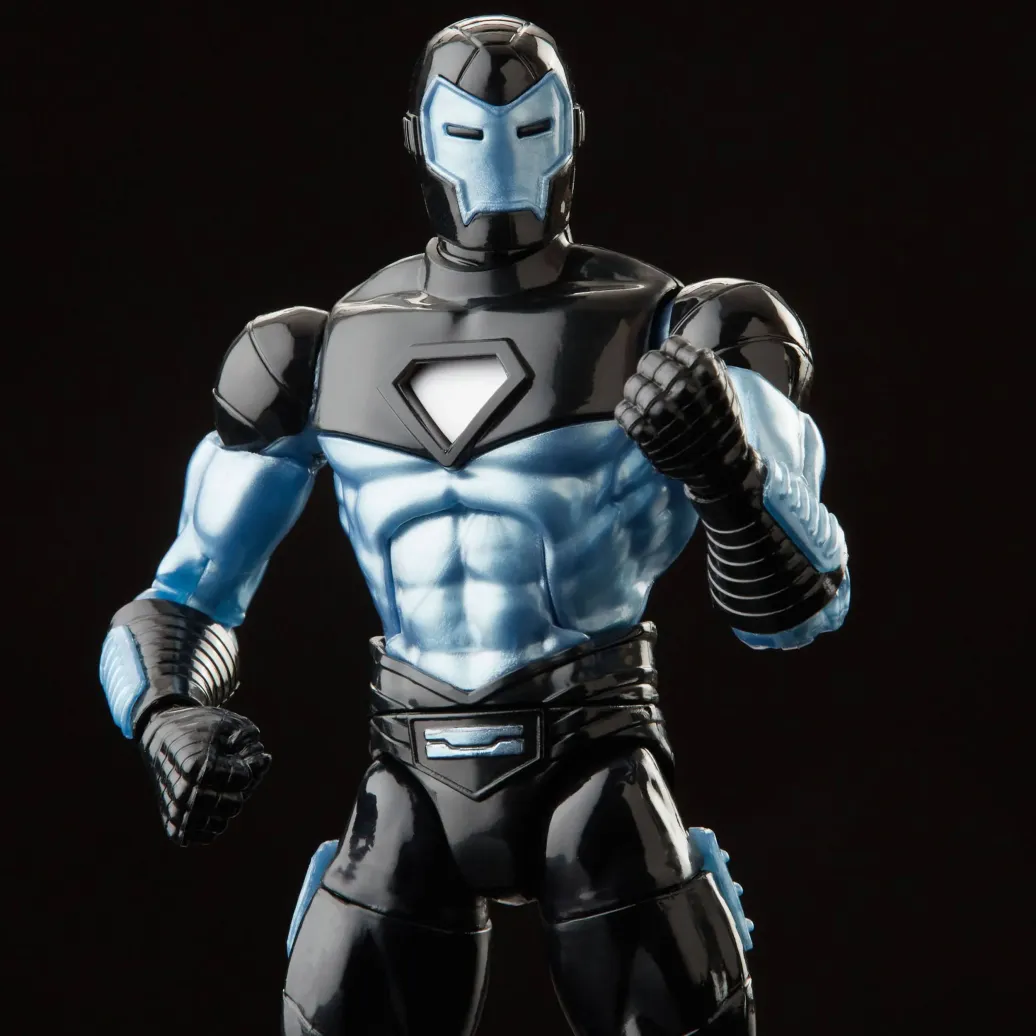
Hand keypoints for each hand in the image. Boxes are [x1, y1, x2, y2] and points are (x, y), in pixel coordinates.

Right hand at [138, 704, 270, 845]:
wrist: (161, 735)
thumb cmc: (198, 727)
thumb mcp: (227, 724)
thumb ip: (250, 744)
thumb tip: (266, 761)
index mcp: (195, 766)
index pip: (243, 779)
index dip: (246, 766)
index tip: (233, 755)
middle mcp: (182, 792)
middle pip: (235, 805)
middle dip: (240, 789)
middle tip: (229, 772)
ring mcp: (175, 811)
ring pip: (221, 824)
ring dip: (227, 807)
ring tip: (218, 787)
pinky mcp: (171, 824)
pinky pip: (205, 836)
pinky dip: (213, 822)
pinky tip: (210, 803)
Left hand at [615, 335, 758, 494]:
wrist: (721, 465)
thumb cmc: (722, 422)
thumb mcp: (723, 386)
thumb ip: (700, 364)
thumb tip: (675, 347)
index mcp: (703, 371)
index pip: (670, 345)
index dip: (669, 355)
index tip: (671, 365)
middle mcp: (680, 387)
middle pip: (647, 362)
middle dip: (651, 371)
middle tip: (656, 383)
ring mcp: (659, 410)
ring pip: (632, 384)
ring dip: (639, 392)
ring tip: (648, 402)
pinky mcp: (644, 432)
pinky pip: (622, 411)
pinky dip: (628, 413)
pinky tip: (640, 418)